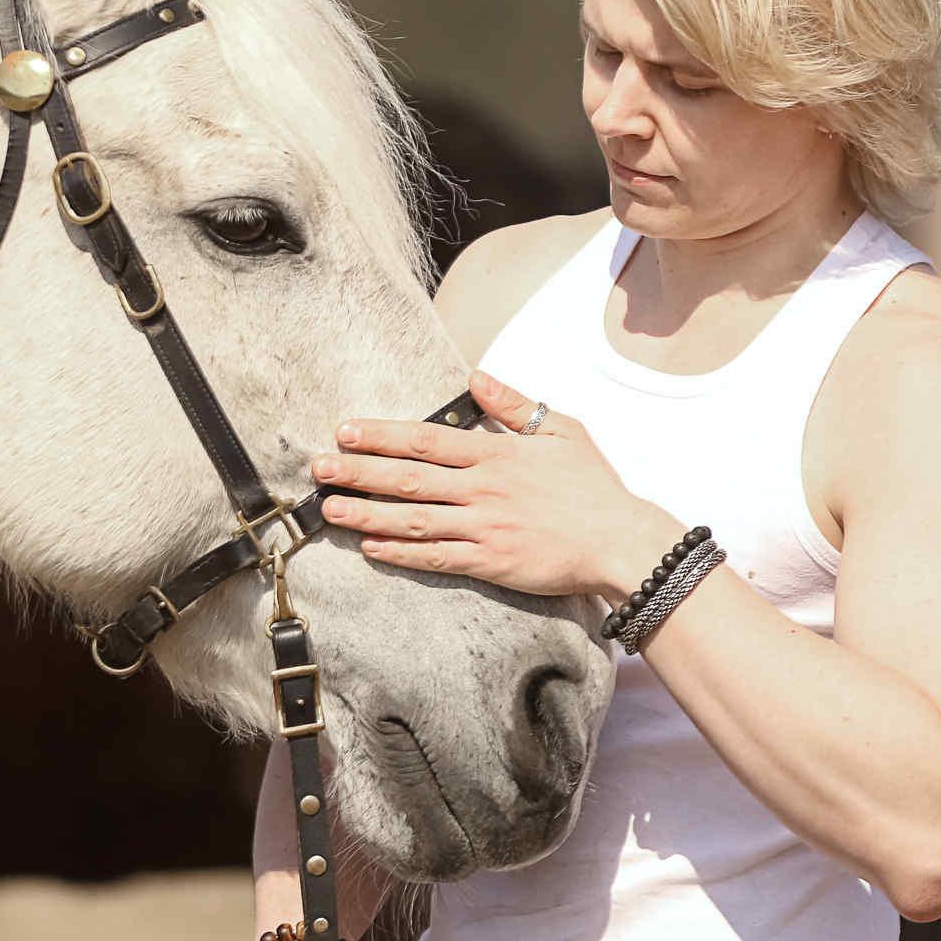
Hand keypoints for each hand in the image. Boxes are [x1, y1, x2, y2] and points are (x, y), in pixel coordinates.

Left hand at [313, 369, 684, 601]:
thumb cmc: (595, 486)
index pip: (426, 441)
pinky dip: (401, 553)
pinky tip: (370, 548)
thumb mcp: (562, 431)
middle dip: (359, 472)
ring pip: (413, 521)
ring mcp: (484, 529)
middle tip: (318, 469)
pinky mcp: (490, 564)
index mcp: (496, 454)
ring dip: (367, 514)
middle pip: (408, 479)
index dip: (381, 435)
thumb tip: (476, 377)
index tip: (346, 431)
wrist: (621, 542)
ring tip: (330, 509)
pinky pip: (436, 559)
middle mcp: (482, 490)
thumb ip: (515, 405)